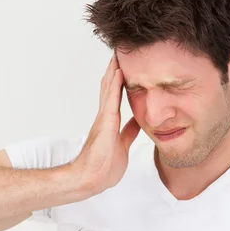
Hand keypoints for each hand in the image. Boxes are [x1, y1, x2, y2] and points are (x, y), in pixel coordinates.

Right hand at [73, 52, 139, 195]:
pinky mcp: (105, 124)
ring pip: (109, 89)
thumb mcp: (122, 146)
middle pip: (110, 87)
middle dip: (115, 69)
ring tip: (119, 53)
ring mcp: (104, 119)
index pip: (115, 96)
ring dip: (114, 71)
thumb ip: (128, 133)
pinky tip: (119, 72)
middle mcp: (105, 117)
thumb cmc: (103, 167)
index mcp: (109, 122)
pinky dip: (115, 85)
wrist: (91, 179)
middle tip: (121, 51)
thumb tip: (137, 123)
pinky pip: (111, 100)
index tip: (125, 65)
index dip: (120, 80)